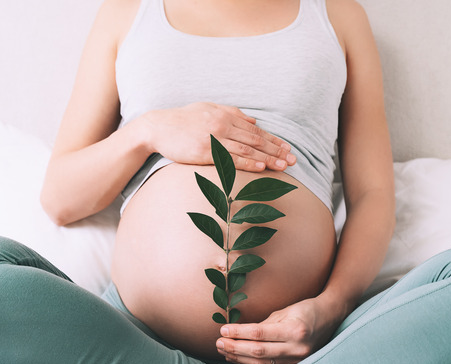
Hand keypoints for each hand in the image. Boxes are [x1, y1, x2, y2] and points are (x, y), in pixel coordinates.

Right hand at [138, 102, 295, 171]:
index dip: (273, 140)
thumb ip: (231, 113)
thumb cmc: (182, 120)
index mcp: (225, 115)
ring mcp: (214, 138)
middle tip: (293, 159)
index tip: (288, 148)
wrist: (157, 127)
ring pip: (247, 149)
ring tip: (282, 166)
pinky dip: (247, 162)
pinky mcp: (204, 151)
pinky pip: (230, 158)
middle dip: (276, 150)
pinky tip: (260, 167)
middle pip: (255, 139)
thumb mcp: (208, 109)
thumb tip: (253, 121)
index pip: (255, 130)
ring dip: (267, 158)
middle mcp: (222, 125)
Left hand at [215, 296, 345, 363]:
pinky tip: (238, 359)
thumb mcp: (285, 312)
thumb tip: (239, 332)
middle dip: (235, 348)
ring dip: (240, 357)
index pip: (259, 334)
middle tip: (218, 342)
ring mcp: (297, 359)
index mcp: (294, 330)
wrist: (330, 318)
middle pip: (258, 352)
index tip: (223, 330)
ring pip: (262, 363)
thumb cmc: (305, 310)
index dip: (239, 333)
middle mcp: (297, 348)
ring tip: (224, 350)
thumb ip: (264, 324)